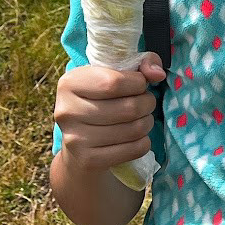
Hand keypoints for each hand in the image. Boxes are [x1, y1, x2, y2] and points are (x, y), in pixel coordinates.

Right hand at [54, 54, 167, 175]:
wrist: (79, 147)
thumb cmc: (101, 101)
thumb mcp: (114, 74)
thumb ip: (140, 63)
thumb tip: (158, 74)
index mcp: (70, 83)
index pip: (114, 82)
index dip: (138, 83)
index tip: (140, 85)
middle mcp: (67, 111)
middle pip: (128, 108)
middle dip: (147, 103)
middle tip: (146, 103)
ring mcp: (75, 139)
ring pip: (133, 129)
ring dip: (147, 123)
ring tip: (142, 119)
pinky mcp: (87, 161)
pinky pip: (132, 150)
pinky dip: (144, 143)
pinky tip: (138, 138)